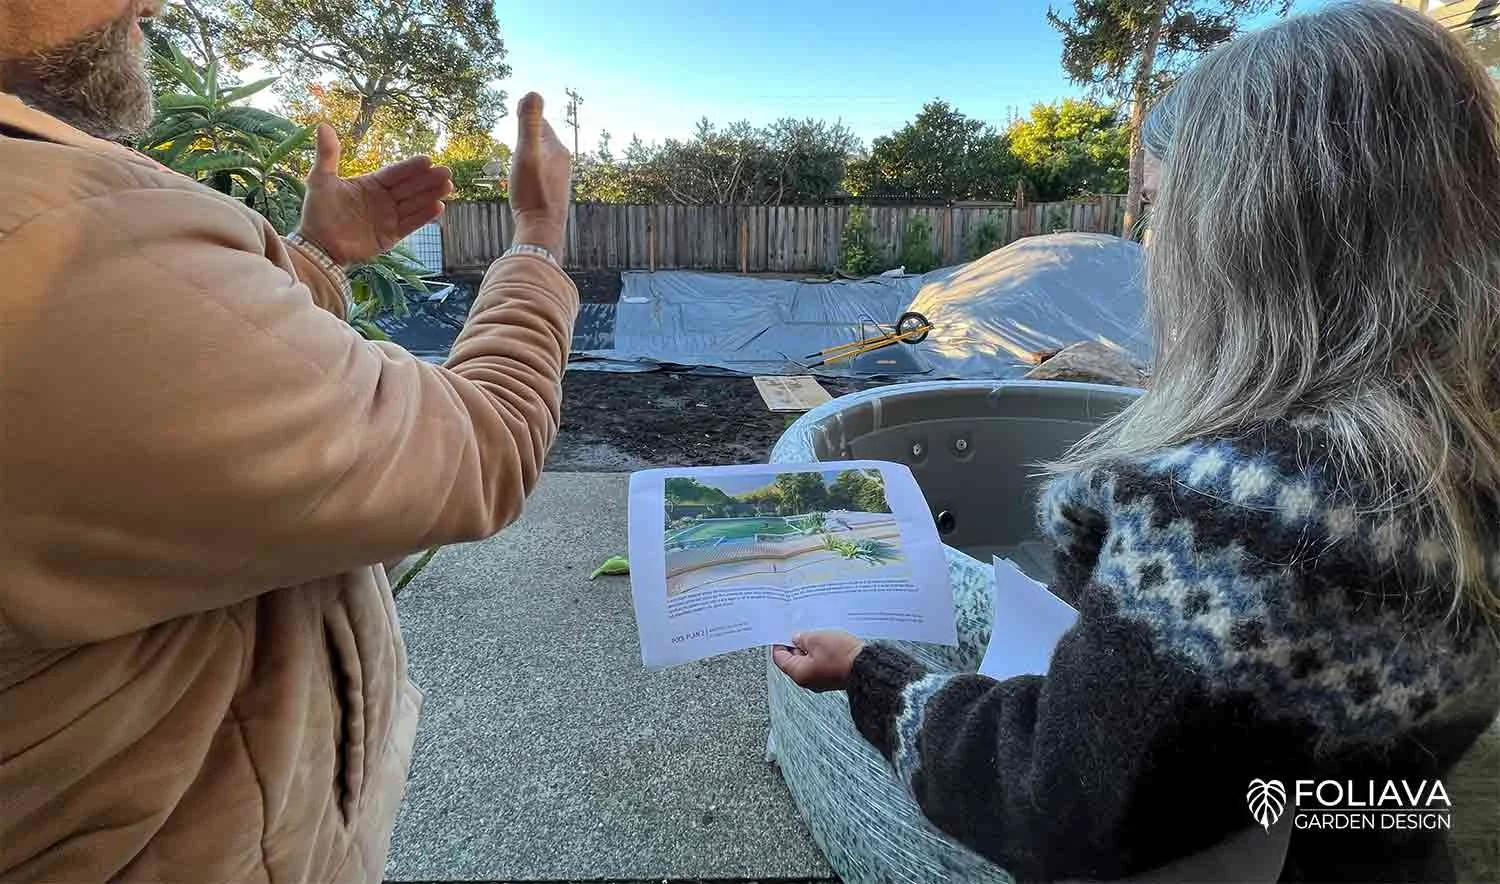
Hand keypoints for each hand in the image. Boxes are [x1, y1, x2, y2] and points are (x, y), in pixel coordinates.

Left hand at [297, 124, 453, 265]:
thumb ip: (328, 154)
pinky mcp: (391, 236)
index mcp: (371, 184)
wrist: (317, 245)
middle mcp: (383, 200)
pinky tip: (438, 207)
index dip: (410, 167)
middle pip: (410, 187)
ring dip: (431, 195)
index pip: (395, 173)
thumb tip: (323, 125)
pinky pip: (410, 224)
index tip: (427, 159)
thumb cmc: (318, 211)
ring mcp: (388, 218)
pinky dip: (424, 217)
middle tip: (446, 172)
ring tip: (448, 186)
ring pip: (414, 204)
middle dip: (428, 180)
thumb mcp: (321, 179)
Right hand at [508, 92, 570, 256]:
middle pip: (543, 139)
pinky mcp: (553, 193)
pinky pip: (541, 172)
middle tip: (518, 120)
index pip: (541, 123)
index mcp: (557, 149)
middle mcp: (562, 162)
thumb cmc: (532, 192)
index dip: (528, 115)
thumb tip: (533, 92)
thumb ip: (529, 124)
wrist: (542, 230)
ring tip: (519, 148)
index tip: (518, 106)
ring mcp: (559, 178)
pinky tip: (526, 176)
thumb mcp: (526, 153)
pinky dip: (532, 167)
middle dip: (530, 131)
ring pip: (543, 157)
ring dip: (531, 150)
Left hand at [772, 630, 864, 691]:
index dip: (780, 643)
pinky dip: (820, 653)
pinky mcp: (832, 677)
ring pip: (808, 662)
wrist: (866, 666)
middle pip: (794, 661)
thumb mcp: (816, 639)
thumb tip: (797, 639)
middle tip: (800, 631)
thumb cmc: (841, 656)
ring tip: (815, 634)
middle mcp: (808, 681)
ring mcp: (821, 680)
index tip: (782, 633)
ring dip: (810, 648)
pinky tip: (826, 642)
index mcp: (799, 674)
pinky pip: (820, 664)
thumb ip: (802, 638)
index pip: (780, 659)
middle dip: (796, 645)